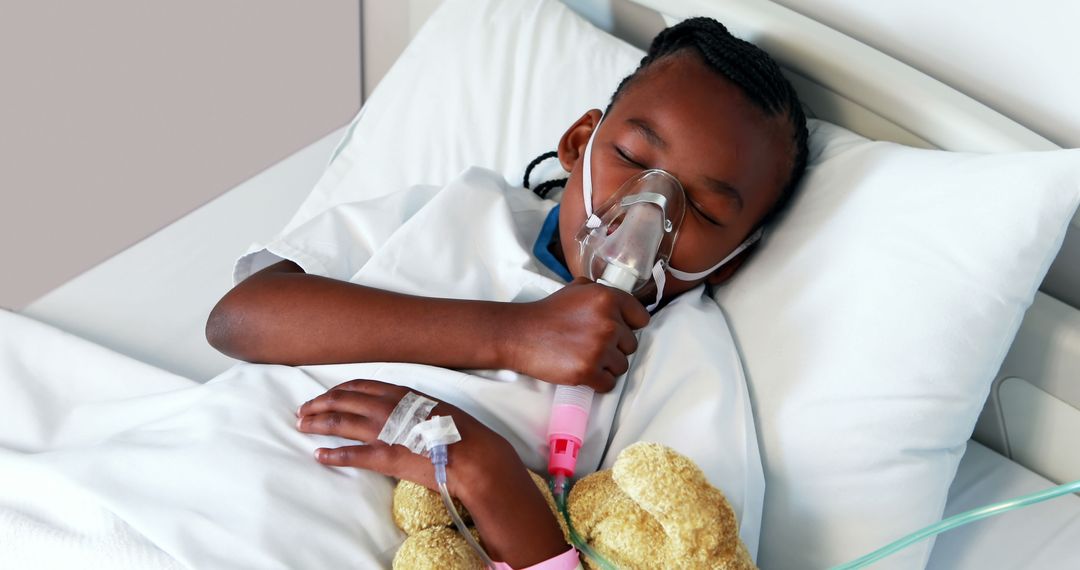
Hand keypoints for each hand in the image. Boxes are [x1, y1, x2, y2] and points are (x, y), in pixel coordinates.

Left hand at [296, 380, 512, 501]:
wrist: (474, 456)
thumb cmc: (461, 433)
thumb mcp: (436, 407)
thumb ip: (413, 405)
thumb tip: (402, 409)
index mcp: (401, 393)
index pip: (358, 386)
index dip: (337, 390)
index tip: (324, 395)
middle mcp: (387, 407)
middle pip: (342, 400)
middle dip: (318, 404)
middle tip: (302, 411)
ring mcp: (384, 431)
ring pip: (339, 422)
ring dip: (317, 423)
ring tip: (302, 426)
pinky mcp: (383, 457)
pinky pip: (350, 454)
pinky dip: (331, 454)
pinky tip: (319, 455)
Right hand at [506, 277, 649, 391]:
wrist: (520, 334)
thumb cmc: (547, 313)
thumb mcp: (577, 289)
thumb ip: (601, 293)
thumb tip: (622, 304)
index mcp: (607, 298)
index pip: (641, 318)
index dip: (629, 326)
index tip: (617, 330)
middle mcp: (608, 322)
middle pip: (631, 345)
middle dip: (614, 347)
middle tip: (591, 344)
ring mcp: (599, 348)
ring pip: (621, 366)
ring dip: (606, 365)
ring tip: (584, 356)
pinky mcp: (588, 371)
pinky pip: (608, 384)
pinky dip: (597, 382)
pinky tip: (582, 371)